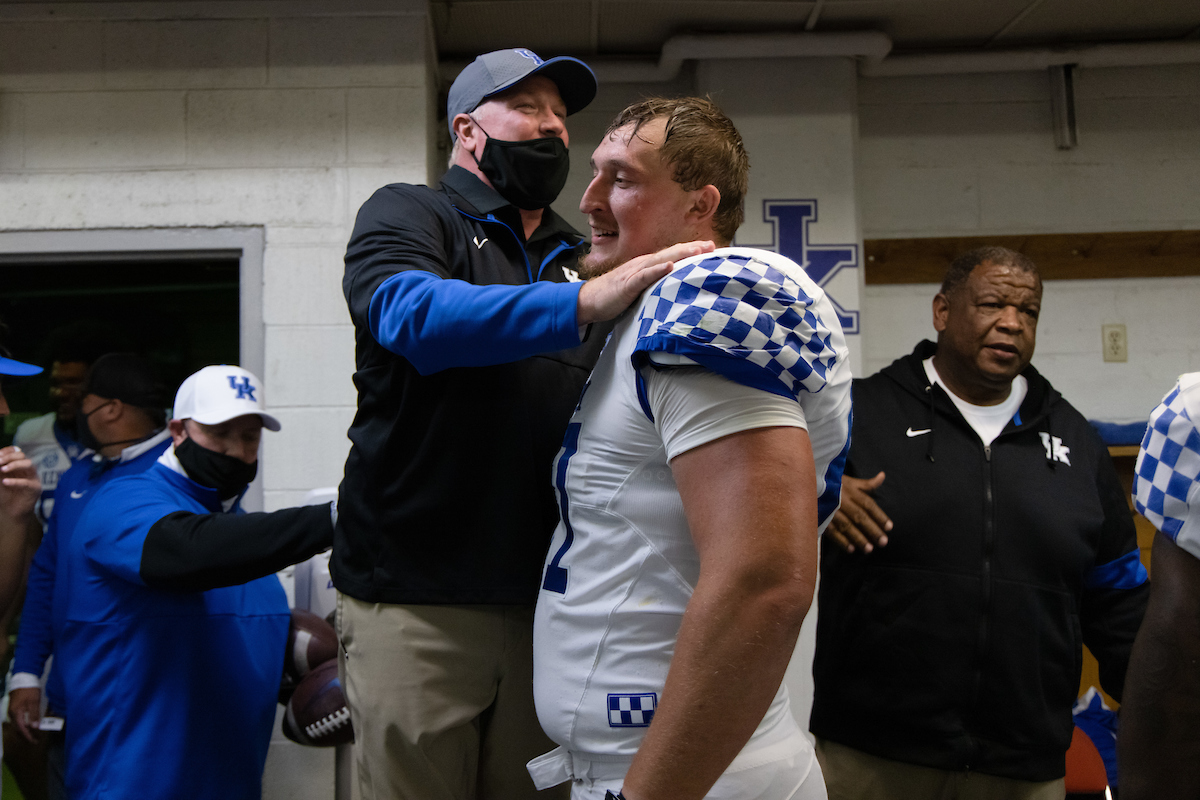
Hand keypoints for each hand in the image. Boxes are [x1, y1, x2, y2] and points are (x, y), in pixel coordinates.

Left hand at [0, 446, 39, 521]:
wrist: (11, 511)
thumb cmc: (4, 494)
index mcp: (18, 465)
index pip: (16, 451)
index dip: (7, 451)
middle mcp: (27, 469)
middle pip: (22, 455)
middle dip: (9, 457)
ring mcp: (33, 478)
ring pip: (29, 464)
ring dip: (15, 465)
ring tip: (2, 469)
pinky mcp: (35, 488)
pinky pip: (27, 482)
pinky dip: (15, 481)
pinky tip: (5, 482)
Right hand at [8, 686, 41, 742]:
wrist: (24, 677)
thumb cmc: (29, 689)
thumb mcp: (33, 701)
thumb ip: (34, 715)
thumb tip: (35, 727)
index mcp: (16, 713)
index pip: (21, 729)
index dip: (28, 736)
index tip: (34, 741)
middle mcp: (12, 714)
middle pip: (18, 729)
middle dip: (26, 735)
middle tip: (35, 740)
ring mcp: (12, 710)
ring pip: (17, 725)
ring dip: (24, 731)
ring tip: (33, 734)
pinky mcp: (14, 707)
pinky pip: (18, 720)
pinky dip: (23, 724)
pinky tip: (29, 724)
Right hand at [576, 241, 714, 325]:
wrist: (589, 300)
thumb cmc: (614, 294)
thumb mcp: (640, 287)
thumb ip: (656, 284)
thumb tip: (675, 285)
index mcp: (647, 265)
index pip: (673, 254)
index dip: (691, 250)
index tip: (711, 248)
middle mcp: (643, 264)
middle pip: (671, 253)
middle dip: (691, 248)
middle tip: (711, 245)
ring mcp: (634, 272)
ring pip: (660, 260)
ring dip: (679, 255)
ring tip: (697, 251)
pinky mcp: (626, 284)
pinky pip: (643, 276)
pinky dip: (656, 270)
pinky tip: (668, 267)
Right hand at [826, 472, 892, 552]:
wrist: (808, 481)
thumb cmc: (833, 482)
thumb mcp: (850, 480)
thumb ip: (867, 483)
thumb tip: (883, 476)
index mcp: (851, 491)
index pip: (868, 504)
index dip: (879, 516)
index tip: (890, 527)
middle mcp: (843, 501)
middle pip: (860, 517)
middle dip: (872, 530)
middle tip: (883, 542)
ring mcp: (831, 510)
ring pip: (847, 525)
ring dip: (858, 538)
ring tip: (869, 549)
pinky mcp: (821, 517)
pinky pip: (832, 530)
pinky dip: (841, 540)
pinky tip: (851, 549)